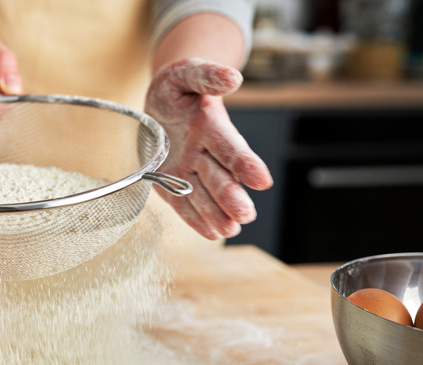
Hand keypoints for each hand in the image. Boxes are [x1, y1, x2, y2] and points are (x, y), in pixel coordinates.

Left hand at [145, 58, 272, 239]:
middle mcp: (204, 152)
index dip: (245, 163)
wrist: (161, 101)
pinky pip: (183, 202)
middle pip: (220, 176)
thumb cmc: (176, 86)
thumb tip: (232, 77)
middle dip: (231, 196)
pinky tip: (210, 233)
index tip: (262, 180)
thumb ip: (207, 76)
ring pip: (204, 194)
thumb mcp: (186, 73)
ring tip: (228, 230)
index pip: (230, 147)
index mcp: (211, 126)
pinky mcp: (171, 181)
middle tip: (244, 215)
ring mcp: (189, 169)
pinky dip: (195, 218)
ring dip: (216, 213)